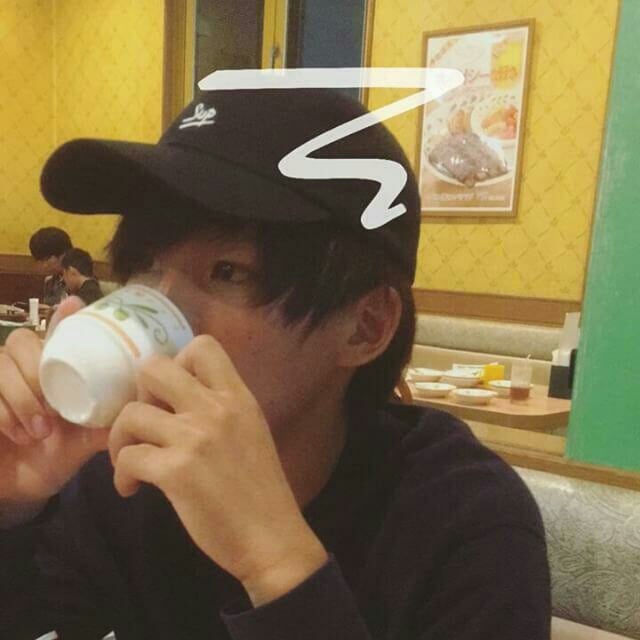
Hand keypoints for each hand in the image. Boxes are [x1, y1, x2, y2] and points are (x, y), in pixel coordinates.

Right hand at [0, 297, 109, 517]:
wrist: (16, 489)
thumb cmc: (52, 458)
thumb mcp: (84, 442)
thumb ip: (105, 425)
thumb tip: (140, 410)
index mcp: (52, 371)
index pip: (55, 331)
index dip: (62, 316)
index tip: (73, 305)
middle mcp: (22, 367)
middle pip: (22, 340)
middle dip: (36, 374)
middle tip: (52, 413)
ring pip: (1, 363)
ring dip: (22, 399)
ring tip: (39, 432)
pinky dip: (3, 412)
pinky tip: (16, 435)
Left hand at [109, 335, 327, 604]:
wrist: (272, 536)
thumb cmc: (262, 488)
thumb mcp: (252, 431)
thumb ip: (222, 408)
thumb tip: (179, 398)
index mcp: (238, 396)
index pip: (202, 345)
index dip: (177, 362)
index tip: (173, 394)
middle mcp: (216, 408)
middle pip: (153, 368)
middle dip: (139, 393)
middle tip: (147, 422)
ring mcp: (194, 439)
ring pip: (130, 414)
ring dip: (120, 439)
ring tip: (131, 460)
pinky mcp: (176, 472)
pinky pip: (127, 457)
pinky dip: (122, 475)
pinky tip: (132, 488)